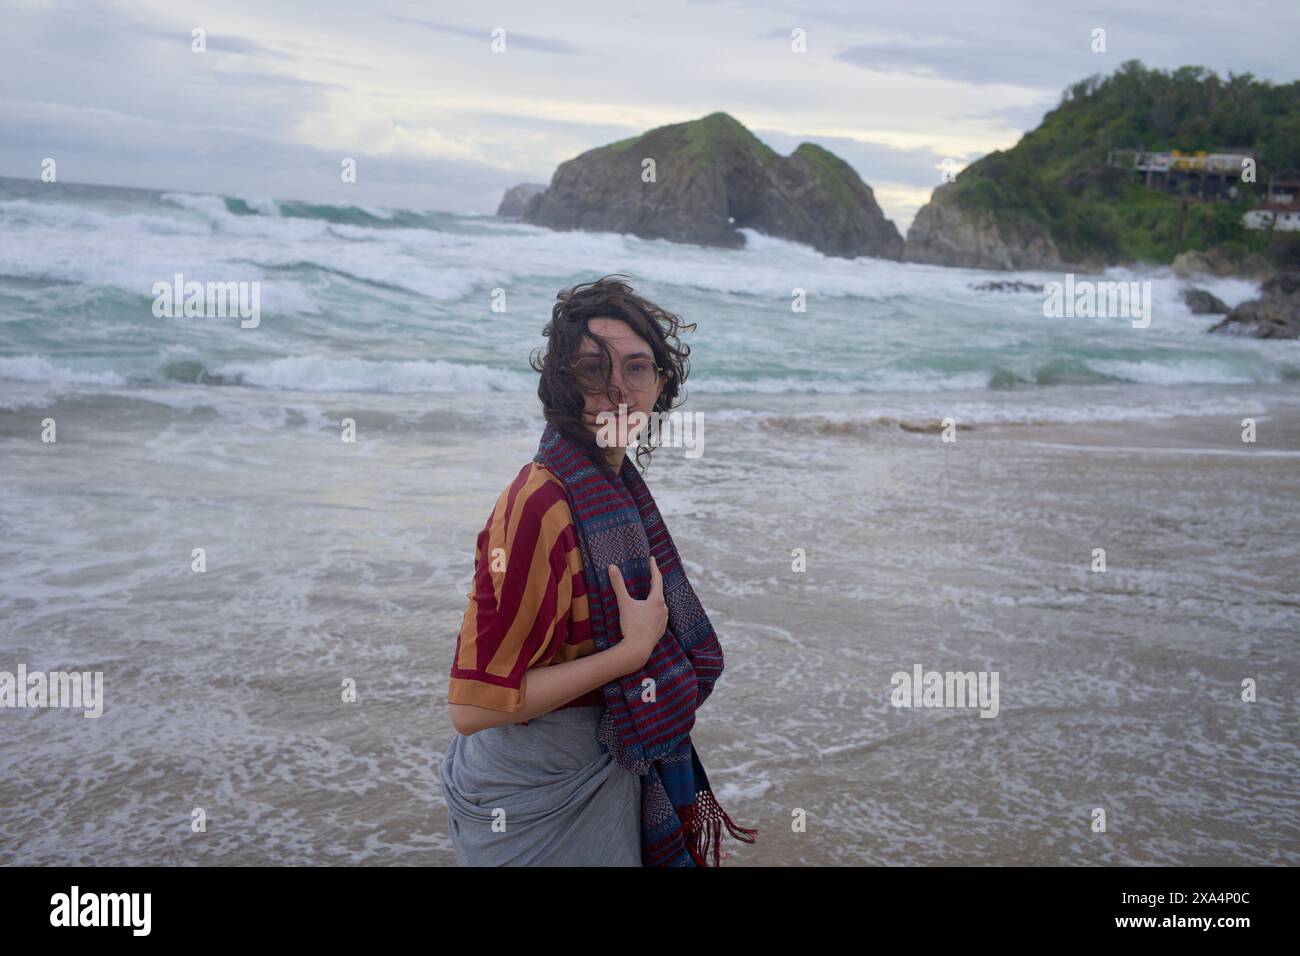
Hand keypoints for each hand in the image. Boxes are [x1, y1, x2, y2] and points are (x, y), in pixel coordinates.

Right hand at [607, 556, 667, 672]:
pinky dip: (654, 610)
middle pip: (658, 592)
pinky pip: (658, 615)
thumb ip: (618, 584)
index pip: (657, 579)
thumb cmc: (631, 626)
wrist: (637, 650)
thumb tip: (612, 567)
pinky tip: (648, 613)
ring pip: (660, 605)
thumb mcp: (624, 603)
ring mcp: (663, 620)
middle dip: (654, 583)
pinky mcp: (661, 629)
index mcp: (657, 600)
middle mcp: (664, 608)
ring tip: (648, 594)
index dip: (654, 568)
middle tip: (649, 575)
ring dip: (654, 598)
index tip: (652, 559)